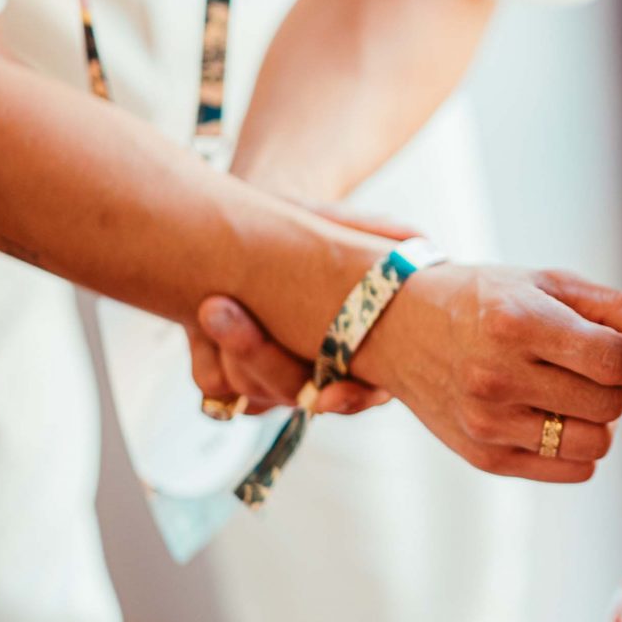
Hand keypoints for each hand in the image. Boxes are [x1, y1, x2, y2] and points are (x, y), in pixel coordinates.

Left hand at [187, 202, 417, 416]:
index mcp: (361, 352)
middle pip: (298, 396)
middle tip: (233, 315)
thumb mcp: (351, 226)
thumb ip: (388, 235)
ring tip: (214, 305)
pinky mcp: (228, 375)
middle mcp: (317, 375)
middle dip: (264, 359)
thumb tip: (419, 240)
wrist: (252, 222)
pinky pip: (216, 387)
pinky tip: (202, 325)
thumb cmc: (313, 227)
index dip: (351, 398)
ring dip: (234, 354)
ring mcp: (272, 379)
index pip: (366, 394)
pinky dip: (208, 358)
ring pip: (255, 394)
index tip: (332, 390)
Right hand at [350, 264, 621, 483]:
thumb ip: (615, 307)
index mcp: (517, 322)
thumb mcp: (549, 283)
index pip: (615, 362)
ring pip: (596, 444)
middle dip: (615, 385)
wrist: (403, 327)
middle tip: (586, 365)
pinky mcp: (484, 457)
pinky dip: (577, 447)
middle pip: (611, 405)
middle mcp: (498, 377)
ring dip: (598, 419)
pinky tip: (551, 416)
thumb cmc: (489, 300)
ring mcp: (488, 423)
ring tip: (569, 392)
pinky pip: (573, 470)